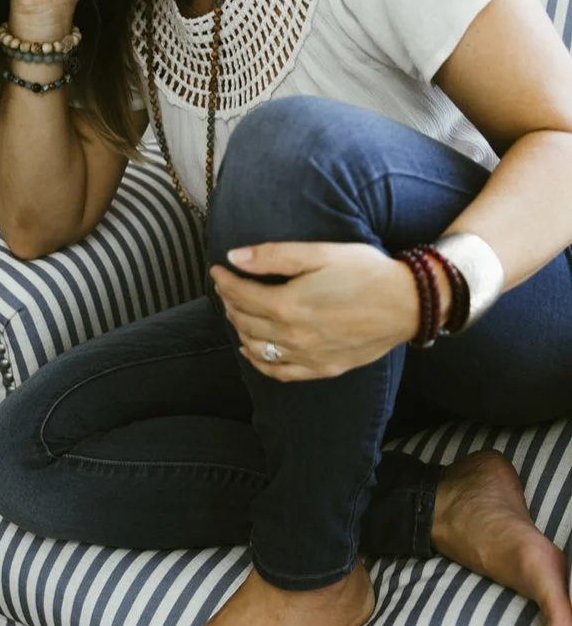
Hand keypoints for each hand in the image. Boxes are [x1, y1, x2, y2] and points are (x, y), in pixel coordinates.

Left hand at [209, 241, 419, 380]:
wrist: (407, 303)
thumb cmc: (364, 271)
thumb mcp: (318, 253)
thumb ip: (273, 256)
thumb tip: (233, 257)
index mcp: (288, 305)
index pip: (241, 295)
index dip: (224, 281)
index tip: (217, 269)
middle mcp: (292, 336)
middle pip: (245, 321)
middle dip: (229, 302)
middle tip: (226, 286)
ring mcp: (307, 357)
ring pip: (256, 348)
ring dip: (240, 328)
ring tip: (236, 311)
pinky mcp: (322, 369)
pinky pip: (279, 372)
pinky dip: (258, 362)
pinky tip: (250, 351)